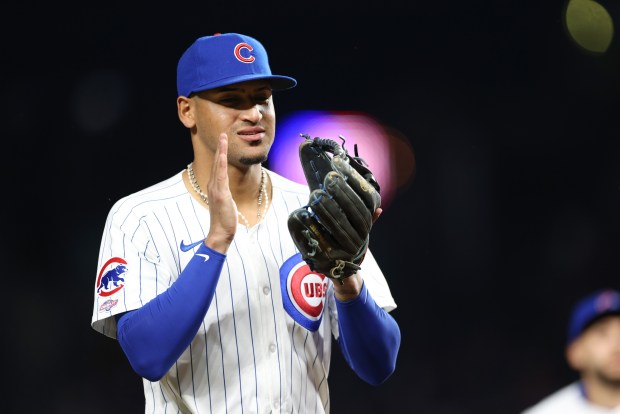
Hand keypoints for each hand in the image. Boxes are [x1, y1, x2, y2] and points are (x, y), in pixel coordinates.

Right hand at [204, 133, 236, 252]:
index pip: (218, 166)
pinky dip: (221, 164)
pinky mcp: (220, 194)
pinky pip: (221, 176)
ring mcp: (216, 189)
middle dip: (220, 147)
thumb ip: (226, 193)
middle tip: (223, 133)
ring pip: (218, 166)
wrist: (221, 233)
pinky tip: (223, 156)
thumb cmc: (225, 219)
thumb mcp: (227, 202)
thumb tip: (227, 189)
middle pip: (217, 162)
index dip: (221, 153)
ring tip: (223, 138)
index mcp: (215, 186)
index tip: (223, 141)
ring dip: (221, 151)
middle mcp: (213, 185)